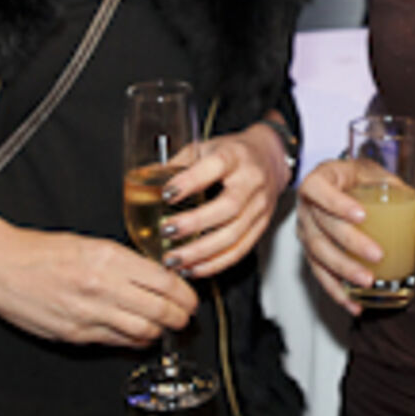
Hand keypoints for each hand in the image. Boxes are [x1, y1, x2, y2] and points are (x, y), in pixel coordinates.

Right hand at [0, 202, 195, 346]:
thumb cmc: (41, 250)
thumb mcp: (88, 243)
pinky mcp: (74, 334)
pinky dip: (134, 340)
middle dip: (180, 316)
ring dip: (160, 331)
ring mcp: (87, 315)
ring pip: (142, 332)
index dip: (185, 294)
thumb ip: (123, 262)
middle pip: (159, 311)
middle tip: (186, 315)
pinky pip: (116, 342)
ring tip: (165, 325)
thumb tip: (156, 277)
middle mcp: (101, 287)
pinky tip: (139, 334)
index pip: (163, 282)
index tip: (191, 296)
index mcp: (107, 257)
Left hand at [160, 121, 289, 278]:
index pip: (216, 166)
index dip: (191, 181)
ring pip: (233, 236)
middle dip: (195, 223)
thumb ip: (179, 163)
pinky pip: (239, 251)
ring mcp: (260, 207)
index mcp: (236, 156)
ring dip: (200, 252)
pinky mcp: (262, 227)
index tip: (166, 194)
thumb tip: (144, 179)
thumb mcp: (207, 147)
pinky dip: (214, 264)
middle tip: (166, 230)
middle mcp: (252, 181)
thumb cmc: (234, 153)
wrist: (271, 158)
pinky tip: (192, 268)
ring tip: (173, 259)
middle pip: (228, 207)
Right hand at [295, 157, 414, 316]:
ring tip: (368, 281)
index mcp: (322, 179)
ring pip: (319, 252)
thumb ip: (407, 202)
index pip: (318, 189)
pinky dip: (336, 290)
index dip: (336, 203)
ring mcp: (305, 230)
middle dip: (350, 243)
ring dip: (343, 269)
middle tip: (377, 255)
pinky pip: (319, 273)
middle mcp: (308, 206)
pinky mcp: (310, 252)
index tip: (361, 215)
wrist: (343, 184)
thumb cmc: (360, 179)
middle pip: (323, 225)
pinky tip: (354, 303)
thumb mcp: (383, 180)